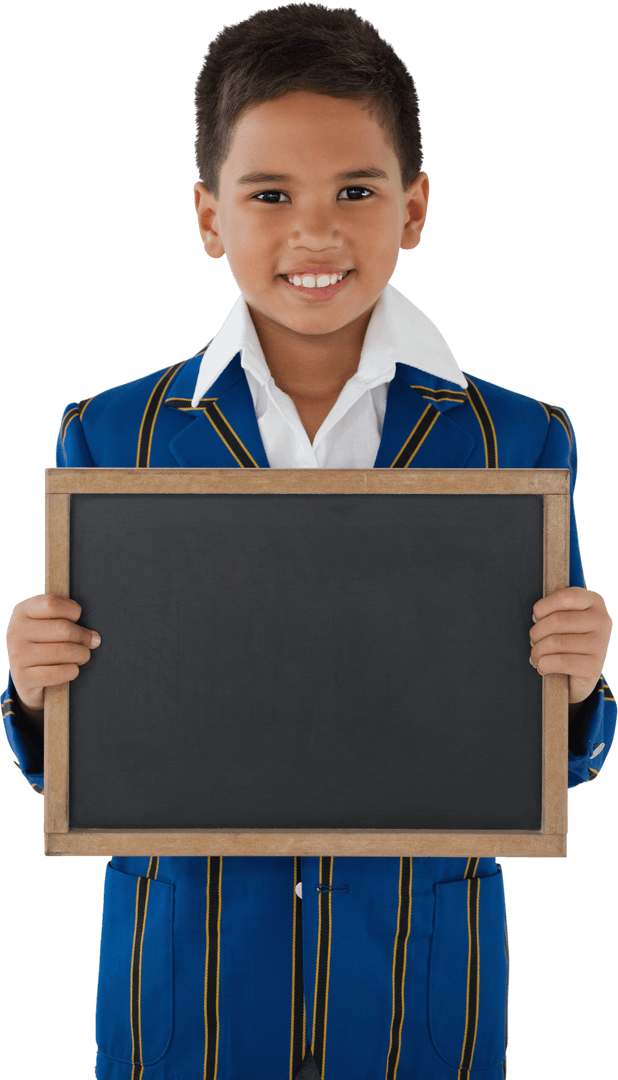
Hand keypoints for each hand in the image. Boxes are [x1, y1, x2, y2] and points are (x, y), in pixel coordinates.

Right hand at [6, 594, 100, 717]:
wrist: (27, 677)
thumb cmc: (45, 644)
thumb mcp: (48, 624)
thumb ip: (65, 618)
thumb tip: (93, 635)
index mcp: (22, 611)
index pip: (52, 604)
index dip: (73, 611)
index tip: (78, 619)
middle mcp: (15, 631)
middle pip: (63, 628)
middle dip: (83, 637)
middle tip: (91, 642)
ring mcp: (17, 655)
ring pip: (63, 651)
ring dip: (82, 655)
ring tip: (83, 656)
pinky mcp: (22, 677)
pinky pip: (58, 673)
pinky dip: (72, 671)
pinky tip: (73, 669)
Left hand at [529, 587, 612, 704]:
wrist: (582, 671)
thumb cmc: (568, 638)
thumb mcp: (565, 616)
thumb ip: (556, 606)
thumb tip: (538, 615)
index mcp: (594, 602)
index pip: (564, 597)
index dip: (542, 608)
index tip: (536, 618)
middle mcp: (602, 620)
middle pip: (557, 621)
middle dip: (536, 633)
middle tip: (533, 641)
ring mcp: (600, 644)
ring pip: (555, 643)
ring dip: (537, 651)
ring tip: (535, 656)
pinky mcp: (595, 667)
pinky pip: (561, 662)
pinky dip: (544, 665)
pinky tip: (542, 666)